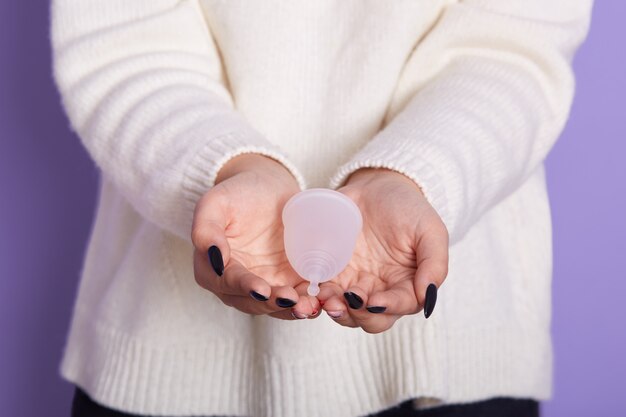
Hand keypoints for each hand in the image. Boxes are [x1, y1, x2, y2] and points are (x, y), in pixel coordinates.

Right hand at [191, 153, 320, 319]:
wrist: (269, 188)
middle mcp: (236, 284)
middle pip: (252, 302)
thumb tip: (215, 257)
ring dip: (292, 309)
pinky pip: (296, 297)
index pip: (227, 282)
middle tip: (291, 299)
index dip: (244, 287)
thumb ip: (206, 228)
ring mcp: (264, 285)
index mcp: (212, 269)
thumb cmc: (238, 193)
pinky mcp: (287, 283)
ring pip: (275, 306)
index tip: (261, 290)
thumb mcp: (216, 202)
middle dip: (272, 303)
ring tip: (309, 306)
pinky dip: (307, 302)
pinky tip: (320, 300)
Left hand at [318, 168, 448, 332]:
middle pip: (370, 319)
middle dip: (358, 315)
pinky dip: (318, 295)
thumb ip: (435, 264)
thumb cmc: (408, 208)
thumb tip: (428, 297)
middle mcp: (380, 290)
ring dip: (336, 309)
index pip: (400, 306)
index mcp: (407, 285)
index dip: (388, 308)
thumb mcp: (430, 230)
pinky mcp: (330, 272)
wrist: (377, 186)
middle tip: (347, 301)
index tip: (374, 302)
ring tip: (328, 298)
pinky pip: (323, 291)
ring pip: (344, 311)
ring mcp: (353, 283)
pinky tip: (314, 289)